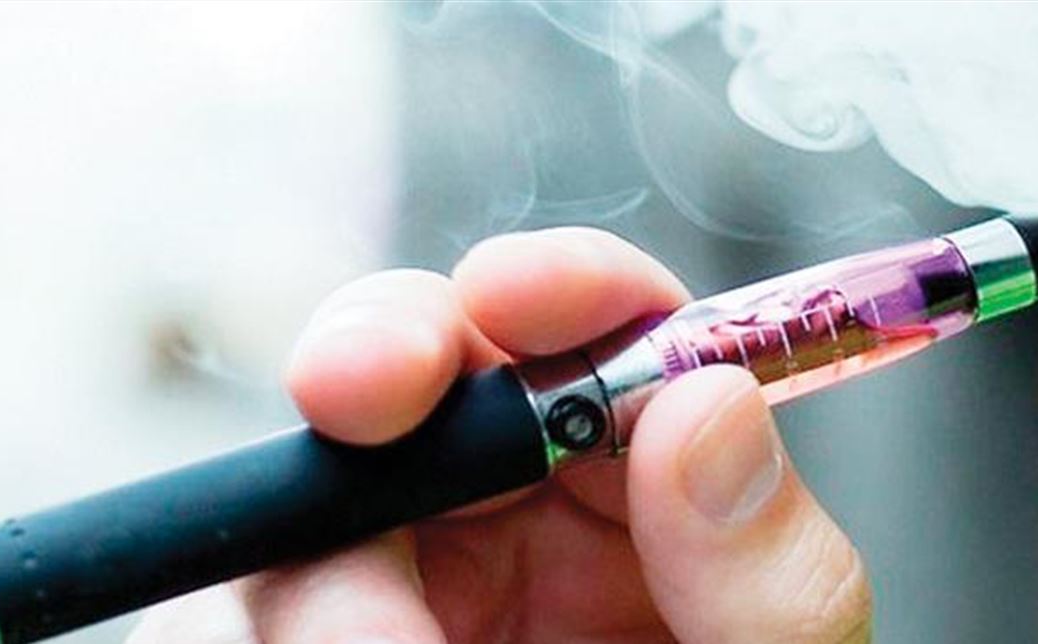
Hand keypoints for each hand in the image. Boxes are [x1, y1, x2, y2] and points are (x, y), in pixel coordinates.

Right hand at [127, 228, 871, 642]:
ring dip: (327, 568)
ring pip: (317, 512)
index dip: (563, 290)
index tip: (516, 293)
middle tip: (360, 393)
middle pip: (435, 387)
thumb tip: (713, 412)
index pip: (610, 344)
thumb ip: (773, 576)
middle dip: (385, 370)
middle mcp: (532, 535)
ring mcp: (420, 597)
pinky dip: (300, 634)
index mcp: (655, 510)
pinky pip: (264, 617)